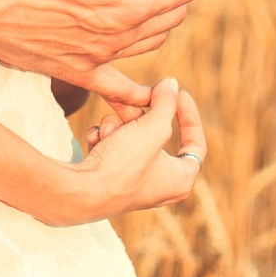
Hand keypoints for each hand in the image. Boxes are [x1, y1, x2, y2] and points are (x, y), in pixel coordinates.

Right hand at [34, 77, 205, 225]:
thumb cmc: (121, 166)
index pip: (195, 143)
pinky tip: (95, 141)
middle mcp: (160, 185)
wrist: (80, 192)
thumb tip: (172, 84)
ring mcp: (133, 183)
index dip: (189, 115)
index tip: (178, 93)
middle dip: (138, 117)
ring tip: (107, 130)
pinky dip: (104, 139)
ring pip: (131, 138)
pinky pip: (113, 148)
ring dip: (117, 127)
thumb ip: (165, 104)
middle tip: (130, 102)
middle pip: (156, 135)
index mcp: (180, 180)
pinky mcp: (111, 179)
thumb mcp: (150, 128)